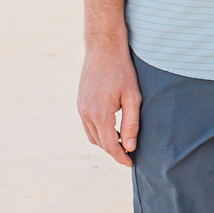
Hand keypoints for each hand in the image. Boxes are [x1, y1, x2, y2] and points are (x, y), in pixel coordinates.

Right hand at [78, 37, 140, 165]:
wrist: (103, 49)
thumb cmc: (122, 71)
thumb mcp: (133, 97)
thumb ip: (131, 124)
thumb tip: (130, 146)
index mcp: (100, 114)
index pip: (110, 146)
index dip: (121, 157)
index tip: (130, 163)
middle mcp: (86, 114)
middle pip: (100, 143)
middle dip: (114, 151)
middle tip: (129, 153)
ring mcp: (80, 108)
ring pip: (92, 136)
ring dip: (105, 142)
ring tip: (122, 142)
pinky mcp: (80, 103)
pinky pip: (87, 125)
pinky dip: (98, 132)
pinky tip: (111, 129)